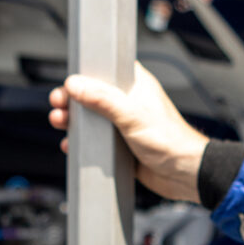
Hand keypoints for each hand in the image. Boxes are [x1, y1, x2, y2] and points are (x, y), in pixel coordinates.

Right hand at [46, 65, 209, 202]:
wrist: (184, 174)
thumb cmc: (171, 141)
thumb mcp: (132, 115)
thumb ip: (103, 99)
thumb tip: (76, 85)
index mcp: (135, 85)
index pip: (105, 70)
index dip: (84, 74)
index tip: (68, 81)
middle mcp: (128, 102)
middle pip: (91, 95)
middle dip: (72, 100)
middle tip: (59, 104)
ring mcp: (123, 124)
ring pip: (91, 118)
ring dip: (73, 121)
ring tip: (60, 122)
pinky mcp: (120, 145)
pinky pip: (95, 141)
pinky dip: (82, 142)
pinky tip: (72, 144)